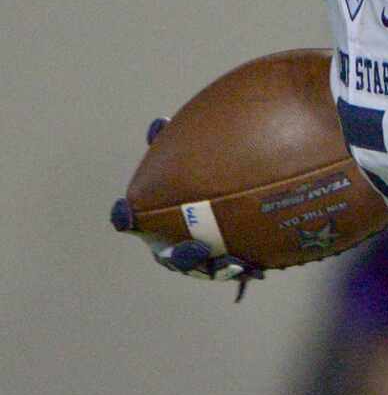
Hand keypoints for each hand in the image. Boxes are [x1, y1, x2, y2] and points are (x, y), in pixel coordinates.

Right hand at [134, 116, 263, 294]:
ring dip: (214, 268)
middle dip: (181, 258)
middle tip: (198, 247)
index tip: (127, 212)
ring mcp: (196, 258)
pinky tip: (254, 268)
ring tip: (232, 263)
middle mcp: (169, 241)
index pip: (129, 218)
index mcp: (151, 217)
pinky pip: (231, 271)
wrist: (239, 195)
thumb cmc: (203, 170)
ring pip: (200, 269)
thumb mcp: (190, 154)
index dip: (125, 217)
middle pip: (168, 257)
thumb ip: (172, 143)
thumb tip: (159, 124)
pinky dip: (241, 270)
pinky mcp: (223, 264)